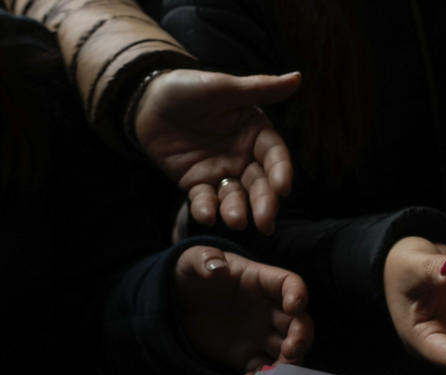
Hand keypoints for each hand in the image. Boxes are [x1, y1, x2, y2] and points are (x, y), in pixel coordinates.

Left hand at [134, 69, 300, 234]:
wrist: (145, 100)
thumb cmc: (188, 88)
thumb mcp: (224, 87)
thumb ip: (260, 88)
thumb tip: (298, 77)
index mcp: (256, 134)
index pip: (275, 157)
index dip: (280, 172)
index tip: (283, 188)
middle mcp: (244, 157)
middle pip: (260, 184)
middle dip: (264, 203)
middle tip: (264, 222)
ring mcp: (221, 173)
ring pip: (235, 196)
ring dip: (237, 210)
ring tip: (235, 221)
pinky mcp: (196, 184)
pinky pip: (204, 199)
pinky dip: (206, 209)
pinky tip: (206, 216)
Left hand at [174, 245, 313, 374]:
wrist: (174, 304)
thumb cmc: (188, 275)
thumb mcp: (191, 260)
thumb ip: (205, 259)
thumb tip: (218, 268)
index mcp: (261, 281)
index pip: (290, 284)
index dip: (298, 294)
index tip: (294, 306)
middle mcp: (269, 308)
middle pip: (299, 321)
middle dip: (301, 335)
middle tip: (291, 349)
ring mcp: (261, 333)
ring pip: (288, 348)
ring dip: (290, 360)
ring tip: (278, 371)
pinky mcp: (247, 355)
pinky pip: (263, 367)